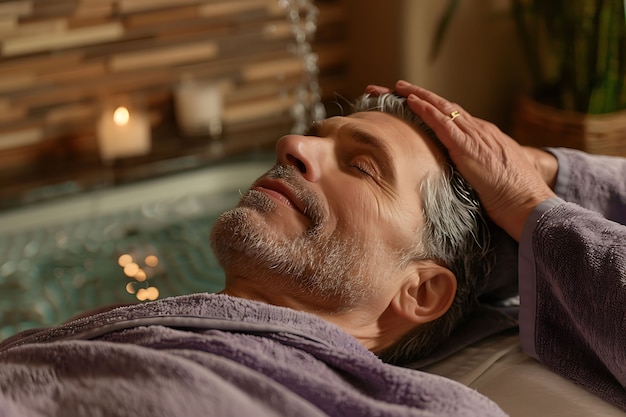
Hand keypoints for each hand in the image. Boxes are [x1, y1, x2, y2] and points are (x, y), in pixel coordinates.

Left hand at [386, 80, 555, 240]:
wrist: (530, 204)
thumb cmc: (511, 199)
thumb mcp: (490, 179)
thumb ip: (474, 171)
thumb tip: (459, 178)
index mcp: (484, 138)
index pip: (454, 117)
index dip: (433, 108)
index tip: (415, 101)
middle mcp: (480, 131)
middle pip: (446, 107)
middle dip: (422, 95)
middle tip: (399, 86)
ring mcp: (476, 137)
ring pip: (443, 108)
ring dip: (419, 96)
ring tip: (399, 87)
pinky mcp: (469, 147)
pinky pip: (444, 124)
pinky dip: (426, 111)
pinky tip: (411, 103)